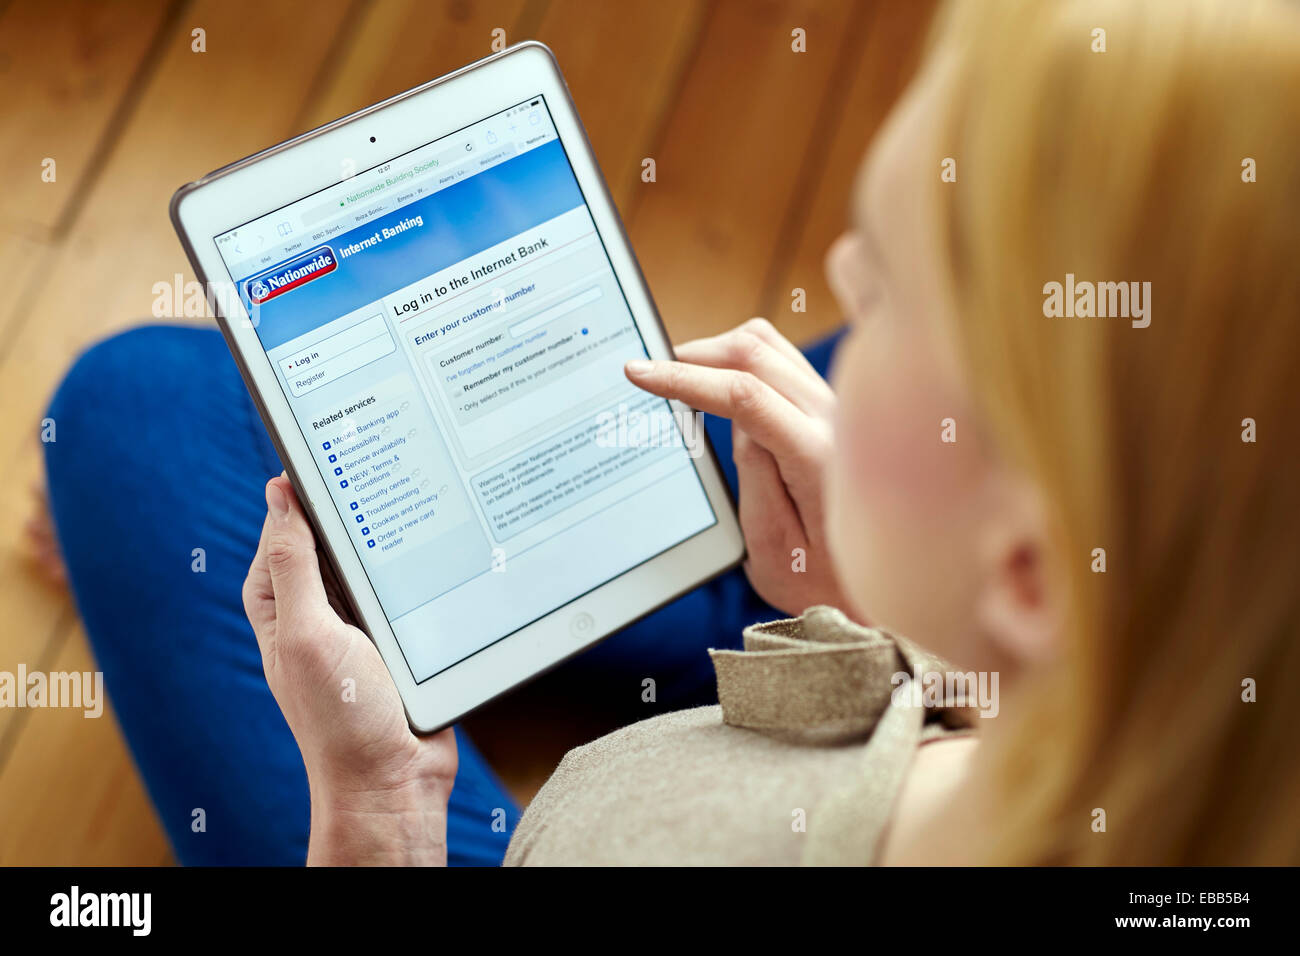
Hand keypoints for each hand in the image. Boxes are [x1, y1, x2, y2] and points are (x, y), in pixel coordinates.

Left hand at [244, 475, 456, 864]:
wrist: (394, 780)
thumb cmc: (340, 718)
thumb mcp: (306, 633)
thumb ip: (292, 563)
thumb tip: (278, 495)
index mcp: (278, 602)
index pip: (285, 525)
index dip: (307, 487)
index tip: (337, 443)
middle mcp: (314, 608)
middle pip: (333, 537)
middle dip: (357, 508)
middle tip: (388, 463)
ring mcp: (357, 622)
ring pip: (372, 560)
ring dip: (391, 540)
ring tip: (418, 499)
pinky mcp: (396, 635)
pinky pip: (404, 586)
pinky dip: (418, 568)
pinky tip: (440, 548)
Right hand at [625, 318, 855, 618]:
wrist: (885, 587)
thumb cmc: (826, 581)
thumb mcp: (774, 549)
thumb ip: (754, 478)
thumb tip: (735, 417)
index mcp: (818, 457)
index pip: (744, 394)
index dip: (685, 377)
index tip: (640, 373)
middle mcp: (836, 421)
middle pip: (755, 353)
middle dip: (693, 354)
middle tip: (650, 371)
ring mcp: (839, 408)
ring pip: (770, 347)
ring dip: (719, 351)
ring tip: (679, 374)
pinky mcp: (835, 407)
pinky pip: (784, 361)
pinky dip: (744, 359)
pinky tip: (719, 383)